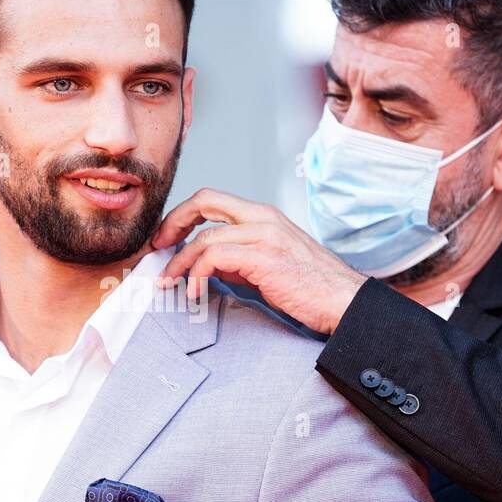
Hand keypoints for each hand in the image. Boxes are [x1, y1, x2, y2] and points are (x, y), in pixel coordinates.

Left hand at [152, 188, 366, 335]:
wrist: (343, 301)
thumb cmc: (311, 287)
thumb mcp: (268, 265)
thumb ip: (237, 260)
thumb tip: (206, 266)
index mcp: (264, 215)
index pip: (213, 200)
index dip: (183, 215)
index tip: (167, 239)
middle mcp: (263, 217)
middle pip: (204, 200)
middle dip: (173, 223)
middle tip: (158, 249)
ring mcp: (264, 234)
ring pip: (204, 237)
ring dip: (180, 263)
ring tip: (170, 283)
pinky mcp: (263, 257)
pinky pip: (214, 257)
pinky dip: (197, 274)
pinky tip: (195, 291)